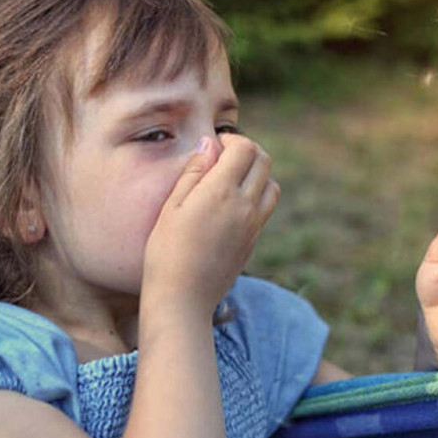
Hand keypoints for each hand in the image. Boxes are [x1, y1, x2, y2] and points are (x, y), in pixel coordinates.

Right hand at [142, 132, 279, 317]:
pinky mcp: (253, 241)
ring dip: (257, 174)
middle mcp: (245, 206)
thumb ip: (194, 172)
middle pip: (264, 162)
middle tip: (225, 157)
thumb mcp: (171, 207)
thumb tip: (210, 144)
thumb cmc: (166, 252)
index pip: (245, 149)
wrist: (183, 298)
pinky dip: (257, 195)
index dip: (231, 140)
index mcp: (221, 192)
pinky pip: (266, 208)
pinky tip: (233, 204)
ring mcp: (253, 225)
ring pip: (272, 185)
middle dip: (248, 151)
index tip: (215, 146)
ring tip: (232, 179)